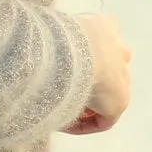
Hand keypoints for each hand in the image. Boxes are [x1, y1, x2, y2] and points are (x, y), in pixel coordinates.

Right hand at [61, 12, 131, 134]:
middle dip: (86, 82)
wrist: (74, 50)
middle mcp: (120, 51)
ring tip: (60, 110)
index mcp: (106, 25)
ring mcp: (123, 77)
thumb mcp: (52, 28)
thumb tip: (27, 47)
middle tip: (61, 91)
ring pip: (104, 95)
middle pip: (106, 70)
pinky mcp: (119, 102)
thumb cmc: (57, 36)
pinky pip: (103, 119)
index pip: (97, 43)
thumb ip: (50, 37)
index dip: (77, 61)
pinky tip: (64, 125)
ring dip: (84, 103)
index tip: (57, 70)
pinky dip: (84, 124)